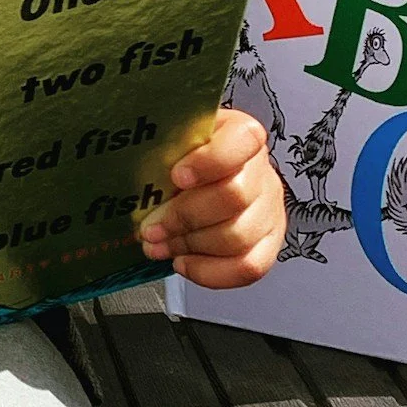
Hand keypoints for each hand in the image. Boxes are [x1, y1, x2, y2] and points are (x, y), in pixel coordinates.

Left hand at [139, 106, 286, 288]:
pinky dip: (208, 271)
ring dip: (188, 245)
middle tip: (150, 227)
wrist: (194, 182)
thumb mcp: (169, 144)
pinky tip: (183, 262)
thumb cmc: (179, 162)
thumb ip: (161, 151)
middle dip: (183, 216)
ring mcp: (269, 210)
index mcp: (241, 135)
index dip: (210, 161)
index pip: (243, 139)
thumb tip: (137, 177)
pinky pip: (248, 267)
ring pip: (238, 236)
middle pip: (234, 196)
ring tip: (158, 245)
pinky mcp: (268, 243)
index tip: (177, 176)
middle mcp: (262, 171)